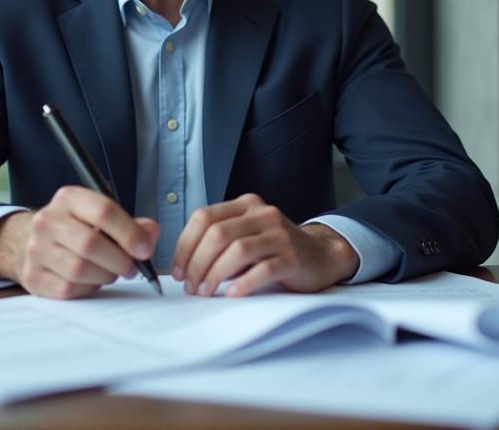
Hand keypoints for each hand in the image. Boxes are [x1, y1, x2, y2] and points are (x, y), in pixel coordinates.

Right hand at [0, 186, 159, 298]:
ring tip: (111, 272)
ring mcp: (35, 249)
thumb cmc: (75, 229)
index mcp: (68, 199)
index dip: (129, 232)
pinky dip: (88, 288)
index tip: (145, 249)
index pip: (103, 211)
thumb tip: (151, 232)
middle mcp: (47, 220)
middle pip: (91, 243)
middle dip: (119, 260)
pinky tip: (91, 280)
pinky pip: (68, 288)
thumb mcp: (99, 218)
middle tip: (132, 267)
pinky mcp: (33, 277)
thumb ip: (129, 224)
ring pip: (80, 269)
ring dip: (105, 275)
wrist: (29, 242)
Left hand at [170, 193, 358, 297]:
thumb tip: (183, 264)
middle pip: (217, 234)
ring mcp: (280, 235)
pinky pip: (263, 270)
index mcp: (246, 204)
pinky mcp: (293, 258)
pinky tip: (232, 294)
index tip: (178, 269)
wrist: (320, 255)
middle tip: (191, 286)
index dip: (185, 244)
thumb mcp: (247, 233)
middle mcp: (263, 214)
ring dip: (215, 274)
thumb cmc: (274, 249)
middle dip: (197, 263)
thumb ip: (220, 238)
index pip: (204, 217)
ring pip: (237, 250)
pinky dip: (243, 283)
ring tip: (206, 291)